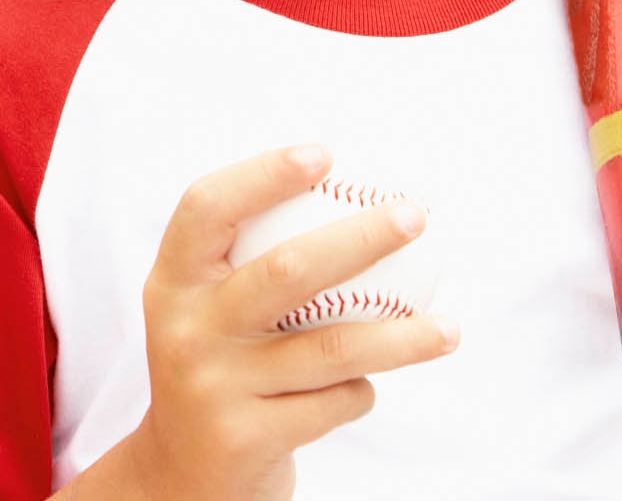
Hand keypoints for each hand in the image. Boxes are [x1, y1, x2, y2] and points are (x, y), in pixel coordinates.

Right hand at [119, 144, 458, 500]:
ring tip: (448, 328)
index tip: (325, 154)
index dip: (263, 174)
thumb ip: (250, 261)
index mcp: (172, 282)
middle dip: (362, 237)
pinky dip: (362, 393)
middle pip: (287, 270)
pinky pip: (334, 403)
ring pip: (332, 348)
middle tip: (416, 216)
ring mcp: (214, 384)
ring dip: (403, 337)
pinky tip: (369, 386)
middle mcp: (185, 328)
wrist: (180, 477)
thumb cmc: (217, 369)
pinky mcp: (246, 436)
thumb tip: (348, 192)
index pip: (207, 207)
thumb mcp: (207, 312)